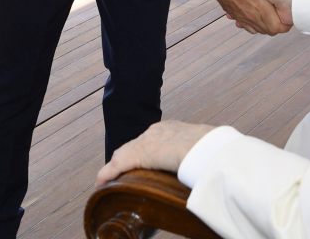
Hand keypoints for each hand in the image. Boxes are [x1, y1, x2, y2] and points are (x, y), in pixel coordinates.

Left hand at [95, 120, 214, 185]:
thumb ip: (198, 152)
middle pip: (134, 146)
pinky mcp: (135, 155)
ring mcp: (144, 142)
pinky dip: (107, 174)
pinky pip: (116, 166)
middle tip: (122, 172)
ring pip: (124, 155)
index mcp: (171, 128)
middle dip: (127, 157)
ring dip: (117, 167)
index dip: (146, 151)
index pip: (151, 140)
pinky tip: (101, 183)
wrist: (201, 145)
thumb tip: (206, 162)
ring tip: (111, 178)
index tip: (146, 159)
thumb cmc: (208, 147)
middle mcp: (154, 132)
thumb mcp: (202, 147)